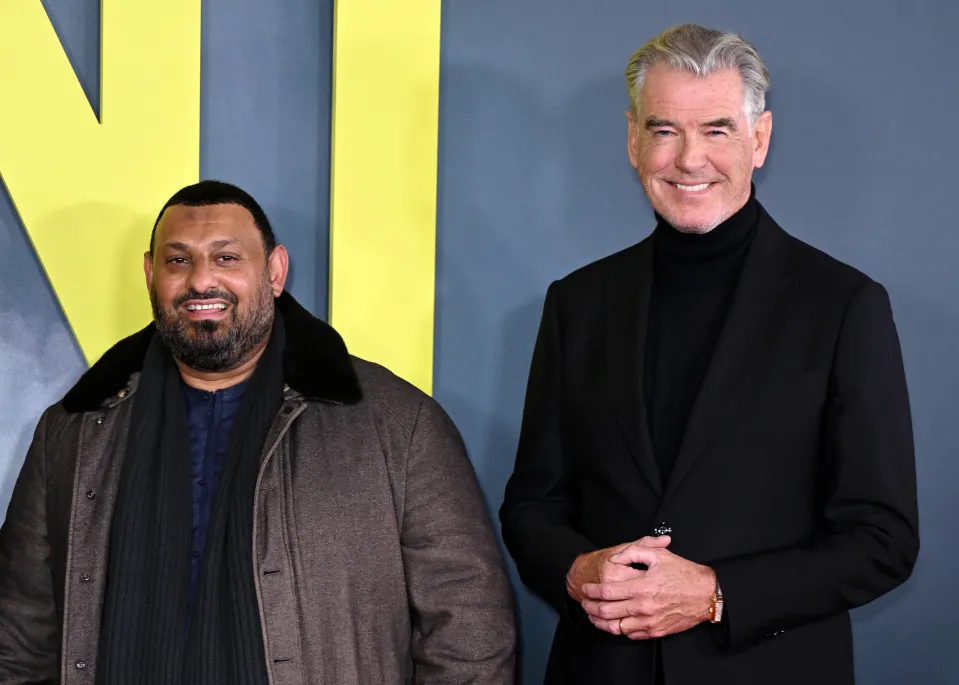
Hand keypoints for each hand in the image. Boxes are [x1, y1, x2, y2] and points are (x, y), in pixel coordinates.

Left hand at [580, 539, 715, 639]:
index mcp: (641, 587)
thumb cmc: (684, 573)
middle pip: (606, 612)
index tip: (586, 588)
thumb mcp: (659, 554)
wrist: (706, 594)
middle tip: (585, 602)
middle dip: (591, 607)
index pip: (607, 592)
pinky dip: (618, 630)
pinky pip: (631, 635)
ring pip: (616, 627)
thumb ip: (634, 551)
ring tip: (594, 615)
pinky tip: (613, 623)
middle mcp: (643, 607)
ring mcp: (649, 622)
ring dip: (600, 622)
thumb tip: (616, 558)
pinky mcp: (655, 631)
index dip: (592, 591)